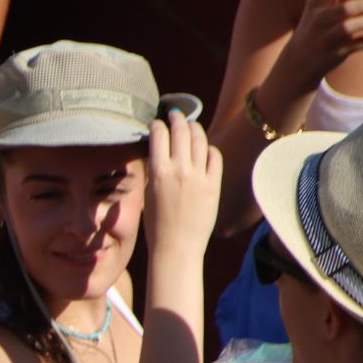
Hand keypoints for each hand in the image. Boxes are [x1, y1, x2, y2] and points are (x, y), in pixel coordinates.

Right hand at [145, 109, 222, 257]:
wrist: (177, 247)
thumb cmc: (156, 225)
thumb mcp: (148, 193)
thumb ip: (154, 170)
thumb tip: (158, 153)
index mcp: (158, 172)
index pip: (159, 135)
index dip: (157, 125)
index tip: (156, 123)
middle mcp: (179, 170)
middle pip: (181, 131)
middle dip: (177, 118)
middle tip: (175, 115)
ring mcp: (199, 176)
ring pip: (199, 139)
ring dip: (194, 128)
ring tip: (191, 126)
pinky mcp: (213, 184)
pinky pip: (214, 156)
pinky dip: (209, 148)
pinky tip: (205, 149)